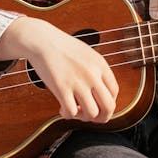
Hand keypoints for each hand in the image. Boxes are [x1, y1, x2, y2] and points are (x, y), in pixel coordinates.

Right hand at [0, 16, 118, 121]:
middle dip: (101, 117)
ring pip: (92, 113)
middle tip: (90, 115)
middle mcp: (92, 74)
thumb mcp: (87, 54)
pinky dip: (68, 115)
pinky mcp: (61, 88)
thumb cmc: (62, 46)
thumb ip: (96, 71)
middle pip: (109, 107)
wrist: (42, 40)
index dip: (108, 103)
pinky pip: (71, 112)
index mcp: (100, 65)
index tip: (98, 104)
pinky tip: (62, 108)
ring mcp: (78, 82)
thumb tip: (100, 92)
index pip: (114, 92)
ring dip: (84, 117)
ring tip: (75, 110)